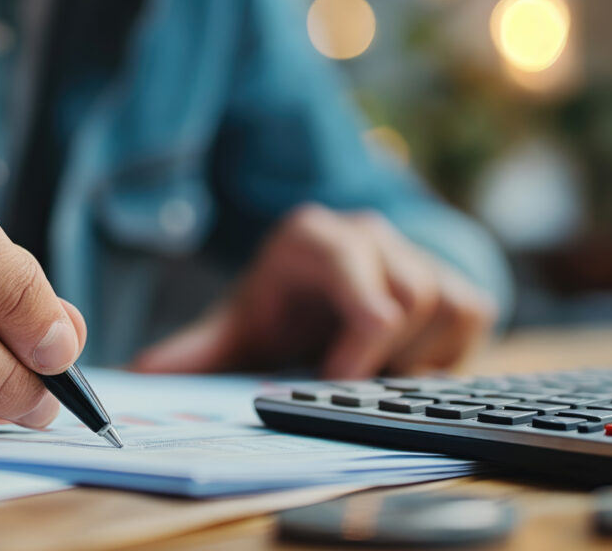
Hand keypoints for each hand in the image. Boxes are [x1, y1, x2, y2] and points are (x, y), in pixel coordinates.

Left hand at [131, 204, 495, 378]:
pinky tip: (402, 359)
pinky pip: (470, 316)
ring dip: (410, 353)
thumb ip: (196, 351)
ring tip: (367, 362)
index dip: (356, 348)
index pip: (360, 287)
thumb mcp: (239, 328)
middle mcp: (369, 232)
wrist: (324, 291)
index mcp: (313, 237)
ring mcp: (418, 250)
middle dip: (380, 355)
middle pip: (410, 301)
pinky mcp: (456, 275)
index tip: (333, 379)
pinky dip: (442, 352)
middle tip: (346, 377)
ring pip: (445, 306)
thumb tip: (141, 375)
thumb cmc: (280, 310)